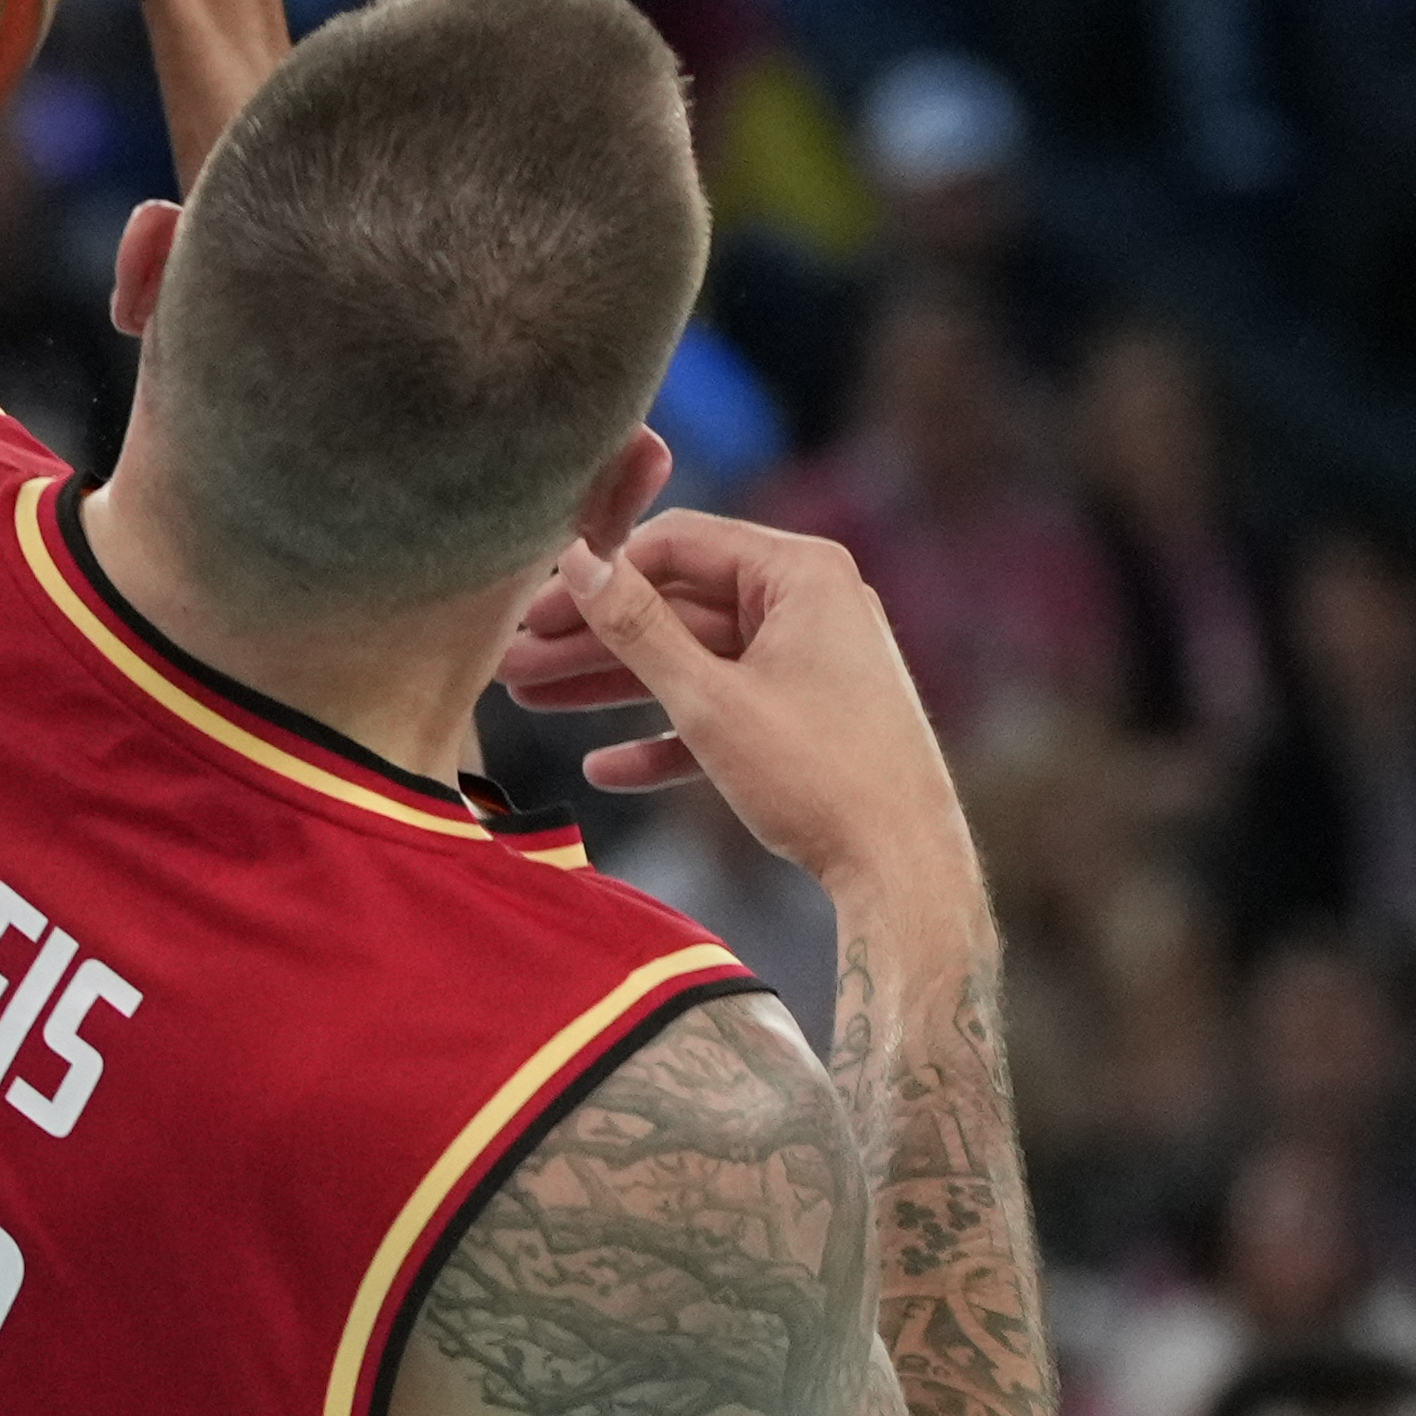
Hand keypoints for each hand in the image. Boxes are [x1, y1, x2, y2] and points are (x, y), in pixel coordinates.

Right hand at [525, 513, 970, 905]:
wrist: (905, 872)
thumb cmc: (819, 775)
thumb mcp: (710, 698)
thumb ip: (637, 625)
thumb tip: (579, 560)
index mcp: (801, 574)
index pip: (676, 543)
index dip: (597, 575)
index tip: (531, 609)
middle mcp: (811, 604)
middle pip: (676, 605)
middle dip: (591, 639)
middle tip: (510, 661)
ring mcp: (810, 662)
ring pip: (691, 660)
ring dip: (612, 685)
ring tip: (531, 702)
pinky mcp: (807, 717)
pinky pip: (724, 710)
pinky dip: (667, 734)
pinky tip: (605, 768)